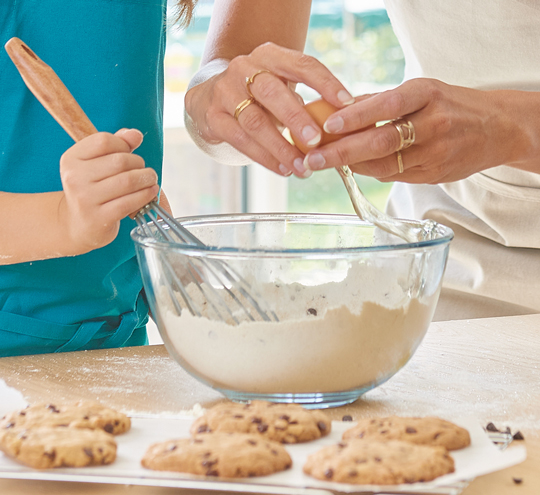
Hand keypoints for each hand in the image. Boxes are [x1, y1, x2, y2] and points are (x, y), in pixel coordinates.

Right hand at [58, 128, 158, 252]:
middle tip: (144, 171)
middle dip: (139, 164)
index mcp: (71, 159)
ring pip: (127, 181)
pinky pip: (130, 202)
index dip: (123, 144)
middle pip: (119, 161)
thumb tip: (135, 134)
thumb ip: (117, 145)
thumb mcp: (97, 164)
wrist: (78, 225)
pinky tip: (150, 192)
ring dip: (146, 179)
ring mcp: (85, 199)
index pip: (103, 141)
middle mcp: (74, 178)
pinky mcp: (99, 218)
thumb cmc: (93, 189)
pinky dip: (146, 195)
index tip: (129, 152)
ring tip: (150, 180)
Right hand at [185, 42, 354, 177]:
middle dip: (297, 119)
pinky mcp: (214, 116)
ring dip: (281, 147)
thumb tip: (342, 125)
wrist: (210, 97)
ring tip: (302, 167)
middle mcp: (244, 68)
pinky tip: (282, 169)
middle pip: (273, 92)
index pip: (302, 64)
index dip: (325, 83)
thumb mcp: (281, 87)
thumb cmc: (259, 95)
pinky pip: (240, 139)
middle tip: (316, 142)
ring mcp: (225, 92)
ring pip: (255, 121)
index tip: (347, 104)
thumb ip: (306, 101)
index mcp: (270, 55)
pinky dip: (264, 157)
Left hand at [302, 78, 529, 182]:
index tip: (327, 125)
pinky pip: (394, 175)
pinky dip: (371, 171)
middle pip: (381, 141)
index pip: (386, 105)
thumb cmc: (451, 105)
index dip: (355, 117)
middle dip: (342, 152)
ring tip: (325, 163)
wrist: (496, 129)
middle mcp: (433, 123)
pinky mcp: (434, 174)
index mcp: (427, 94)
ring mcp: (435, 152)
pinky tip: (354, 168)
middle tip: (313, 159)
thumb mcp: (421, 91)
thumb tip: (338, 110)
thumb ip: (381, 102)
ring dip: (351, 166)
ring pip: (385, 164)